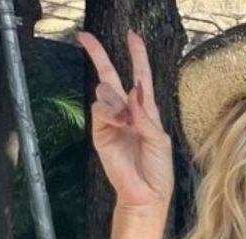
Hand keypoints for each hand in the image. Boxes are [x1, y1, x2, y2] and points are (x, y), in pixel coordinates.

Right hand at [80, 30, 172, 214]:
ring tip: (127, 120)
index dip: (137, 56)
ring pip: (105, 93)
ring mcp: (112, 122)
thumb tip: (133, 90)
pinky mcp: (100, 133)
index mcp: (146, 113)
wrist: (146, 195)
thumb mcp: (161, 141)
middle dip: (99, 56)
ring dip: (116, 101)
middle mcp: (128, 113)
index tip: (132, 36)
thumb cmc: (158, 171)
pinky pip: (100, 111)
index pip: (140, 78)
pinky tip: (120, 122)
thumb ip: (146, 116)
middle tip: (85, 37)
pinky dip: (110, 112)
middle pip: (110, 77)